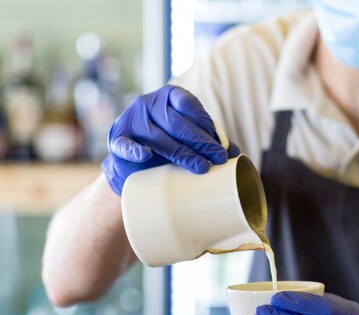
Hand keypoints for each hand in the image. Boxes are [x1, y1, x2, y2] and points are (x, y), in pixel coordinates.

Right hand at [101, 85, 239, 194]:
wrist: (133, 165)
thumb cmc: (167, 145)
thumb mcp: (188, 138)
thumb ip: (209, 140)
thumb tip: (236, 153)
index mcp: (167, 96)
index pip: (189, 104)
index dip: (206, 123)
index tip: (220, 144)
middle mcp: (147, 103)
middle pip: (177, 123)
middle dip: (201, 142)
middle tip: (218, 158)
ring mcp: (131, 120)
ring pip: (159, 137)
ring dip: (181, 153)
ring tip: (201, 167)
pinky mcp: (117, 138)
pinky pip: (126, 144)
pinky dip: (135, 150)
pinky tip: (147, 156)